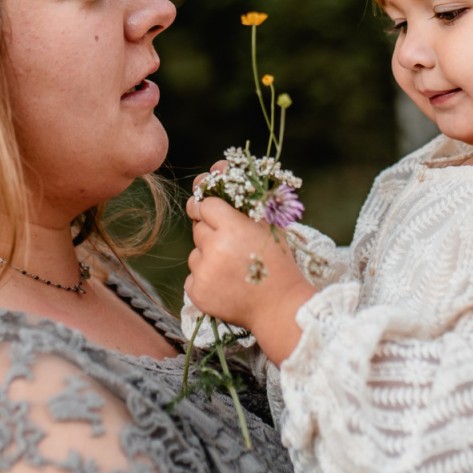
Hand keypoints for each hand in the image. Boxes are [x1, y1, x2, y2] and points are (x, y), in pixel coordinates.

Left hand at [185, 192, 312, 364]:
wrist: (279, 307)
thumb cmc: (278, 262)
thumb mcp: (268, 224)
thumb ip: (242, 194)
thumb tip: (217, 165)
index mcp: (233, 228)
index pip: (206, 203)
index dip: (212, 207)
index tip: (219, 214)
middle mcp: (214, 249)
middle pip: (198, 227)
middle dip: (211, 231)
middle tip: (231, 243)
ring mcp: (203, 272)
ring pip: (194, 251)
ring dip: (208, 255)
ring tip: (234, 267)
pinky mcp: (197, 292)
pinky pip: (192, 275)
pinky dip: (206, 277)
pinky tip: (227, 282)